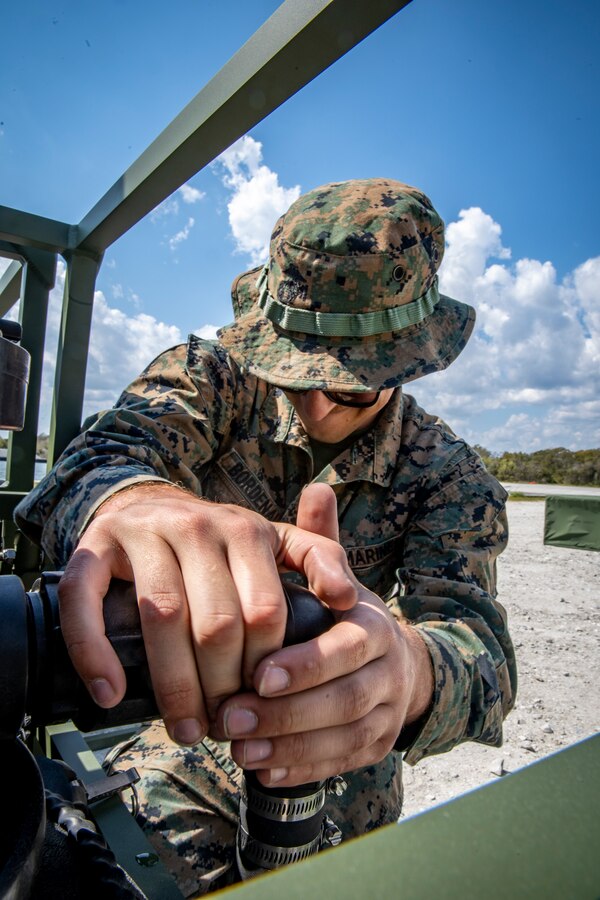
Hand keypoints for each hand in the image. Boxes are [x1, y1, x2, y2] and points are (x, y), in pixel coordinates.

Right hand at [57, 482, 357, 745]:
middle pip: (215, 622)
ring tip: (183, 730)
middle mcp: (196, 526)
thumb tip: (349, 600)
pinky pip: (86, 601)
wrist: (150, 505)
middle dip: (221, 688)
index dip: (263, 669)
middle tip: (222, 729)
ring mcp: (143, 533)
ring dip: (172, 685)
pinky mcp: (94, 546)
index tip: (260, 706)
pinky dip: (94, 651)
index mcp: (246, 530)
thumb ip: (320, 559)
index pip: (264, 612)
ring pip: (160, 616)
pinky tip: (110, 692)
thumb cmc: (220, 541)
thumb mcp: (277, 541)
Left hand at [214, 488, 433, 786]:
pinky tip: (261, 767)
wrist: (398, 663)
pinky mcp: (375, 748)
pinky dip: (301, 768)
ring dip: (287, 744)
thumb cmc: (349, 617)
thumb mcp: (340, 576)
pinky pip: (341, 764)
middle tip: (229, 715)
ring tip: (236, 744)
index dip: (306, 664)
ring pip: (342, 738)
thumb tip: (316, 486)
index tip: (258, 673)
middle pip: (344, 700)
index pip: (348, 648)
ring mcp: (387, 715)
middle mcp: (389, 673)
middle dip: (286, 711)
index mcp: (377, 627)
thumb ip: (323, 542)